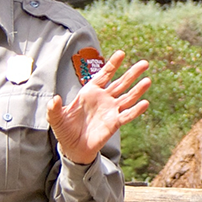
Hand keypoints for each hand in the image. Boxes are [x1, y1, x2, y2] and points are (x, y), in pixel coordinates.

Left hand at [48, 50, 150, 164]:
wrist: (73, 148)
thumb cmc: (65, 130)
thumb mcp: (56, 118)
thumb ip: (54, 108)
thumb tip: (55, 98)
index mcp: (90, 92)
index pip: (104, 75)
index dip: (113, 64)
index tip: (122, 53)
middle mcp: (103, 98)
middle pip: (121, 83)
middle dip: (132, 73)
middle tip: (144, 63)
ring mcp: (110, 110)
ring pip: (127, 97)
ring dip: (137, 89)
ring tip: (148, 80)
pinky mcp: (114, 123)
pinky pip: (127, 115)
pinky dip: (136, 110)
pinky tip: (144, 103)